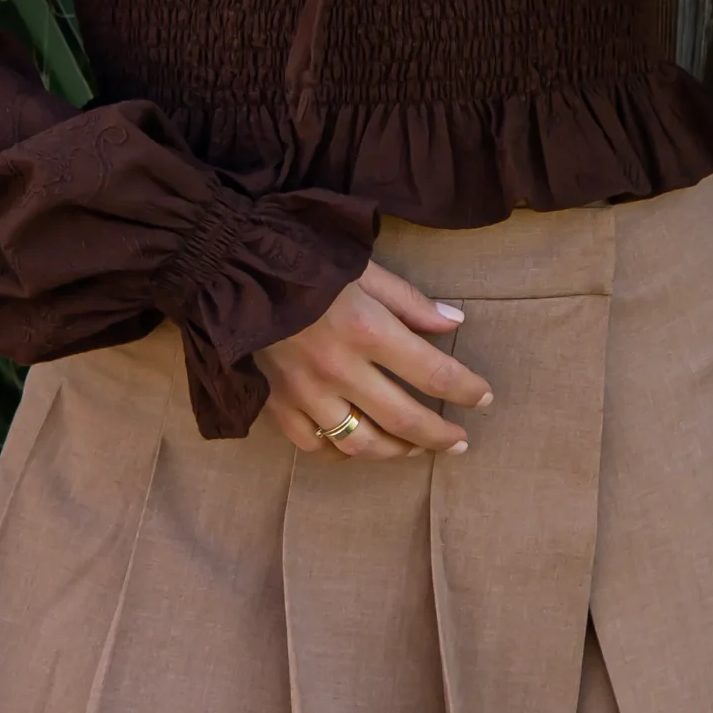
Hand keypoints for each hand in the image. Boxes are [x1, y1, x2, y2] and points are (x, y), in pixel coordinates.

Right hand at [258, 260, 492, 461]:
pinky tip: (359, 446)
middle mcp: (339, 369)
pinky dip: (343, 452)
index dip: (465, 389)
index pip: (433, 373)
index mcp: (367, 329)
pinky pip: (316, 446)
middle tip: (461, 442)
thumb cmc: (301, 260)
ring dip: (398, 452)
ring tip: (417, 450)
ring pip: (362, 444)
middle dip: (440, 436)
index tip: (484, 397)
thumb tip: (454, 322)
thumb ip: (409, 301)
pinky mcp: (276, 404)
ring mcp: (305, 393)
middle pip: (404, 420)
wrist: (228, 267)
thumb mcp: (361, 268)